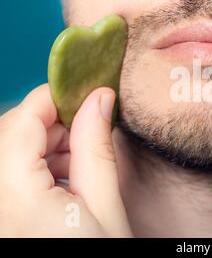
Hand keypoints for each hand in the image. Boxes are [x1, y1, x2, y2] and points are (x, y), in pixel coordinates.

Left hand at [0, 84, 131, 236]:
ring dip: (46, 145)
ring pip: (9, 149)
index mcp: (17, 198)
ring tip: (81, 164)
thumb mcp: (106, 207)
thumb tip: (100, 98)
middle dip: (52, 124)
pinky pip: (7, 172)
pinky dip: (35, 165)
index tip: (87, 93)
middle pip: (11, 133)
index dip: (53, 98)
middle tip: (91, 131)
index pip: (21, 123)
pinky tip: (64, 180)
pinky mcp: (1, 214)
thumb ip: (96, 150)